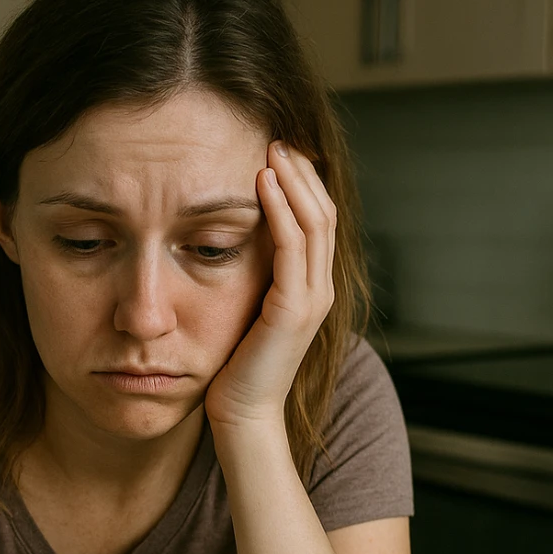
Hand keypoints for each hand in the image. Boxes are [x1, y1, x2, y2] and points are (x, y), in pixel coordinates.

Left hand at [204, 141, 336, 431]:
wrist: (243, 415)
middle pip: (323, 212)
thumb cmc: (235, 370)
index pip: (318, 221)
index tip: (276, 152)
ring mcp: (312, 299)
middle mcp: (320, 289)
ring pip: (315, 222)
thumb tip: (228, 242)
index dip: (303, 183)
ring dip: (293, 181)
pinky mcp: (294, 309)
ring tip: (271, 149)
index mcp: (311, 288)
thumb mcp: (245, 312)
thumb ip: (250, 279)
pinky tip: (262, 184)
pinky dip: (280, 210)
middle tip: (276, 137)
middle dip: (301, 172)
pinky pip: (292, 246)